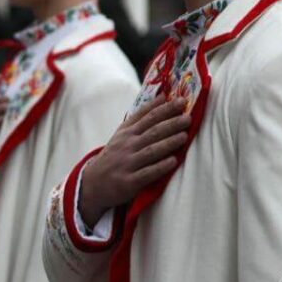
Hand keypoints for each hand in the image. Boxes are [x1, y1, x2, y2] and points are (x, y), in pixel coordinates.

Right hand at [77, 96, 190, 226]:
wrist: (93, 183)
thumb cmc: (114, 156)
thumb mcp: (122, 135)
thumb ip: (140, 118)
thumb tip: (162, 97)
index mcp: (127, 133)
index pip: (148, 117)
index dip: (165, 108)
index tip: (181, 101)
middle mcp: (127, 146)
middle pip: (152, 132)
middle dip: (171, 124)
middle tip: (188, 117)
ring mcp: (127, 164)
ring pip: (151, 151)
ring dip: (168, 143)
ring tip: (184, 136)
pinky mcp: (129, 182)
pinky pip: (147, 173)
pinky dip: (160, 167)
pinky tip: (173, 161)